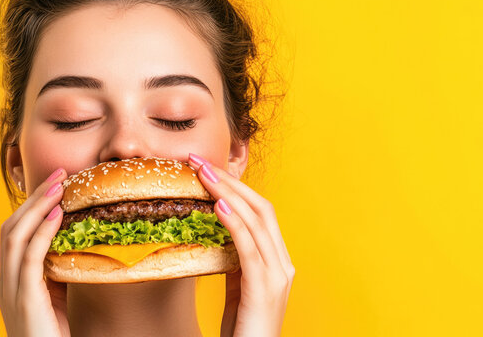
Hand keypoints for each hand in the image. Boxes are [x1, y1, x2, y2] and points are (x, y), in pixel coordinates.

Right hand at [0, 168, 70, 336]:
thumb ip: (59, 272)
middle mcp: (6, 281)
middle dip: (34, 198)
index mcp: (12, 280)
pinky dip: (42, 232)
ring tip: (59, 186)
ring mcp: (11, 290)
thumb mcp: (57, 297)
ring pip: (15, 236)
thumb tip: (78, 245)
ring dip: (38, 207)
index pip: (14, 233)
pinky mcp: (24, 299)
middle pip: (11, 227)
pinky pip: (30, 258)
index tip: (55, 184)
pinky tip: (58, 215)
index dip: (32, 206)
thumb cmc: (54, 335)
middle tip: (59, 174)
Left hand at [188, 153, 294, 336]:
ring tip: (203, 174)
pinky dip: (235, 224)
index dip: (236, 188)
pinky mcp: (264, 289)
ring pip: (256, 221)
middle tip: (199, 161)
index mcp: (278, 261)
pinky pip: (249, 248)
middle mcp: (283, 263)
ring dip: (227, 193)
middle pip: (261, 208)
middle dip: (231, 182)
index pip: (261, 212)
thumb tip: (219, 231)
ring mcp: (277, 275)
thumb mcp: (240, 288)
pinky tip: (219, 206)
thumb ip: (236, 260)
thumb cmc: (244, 329)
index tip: (208, 170)